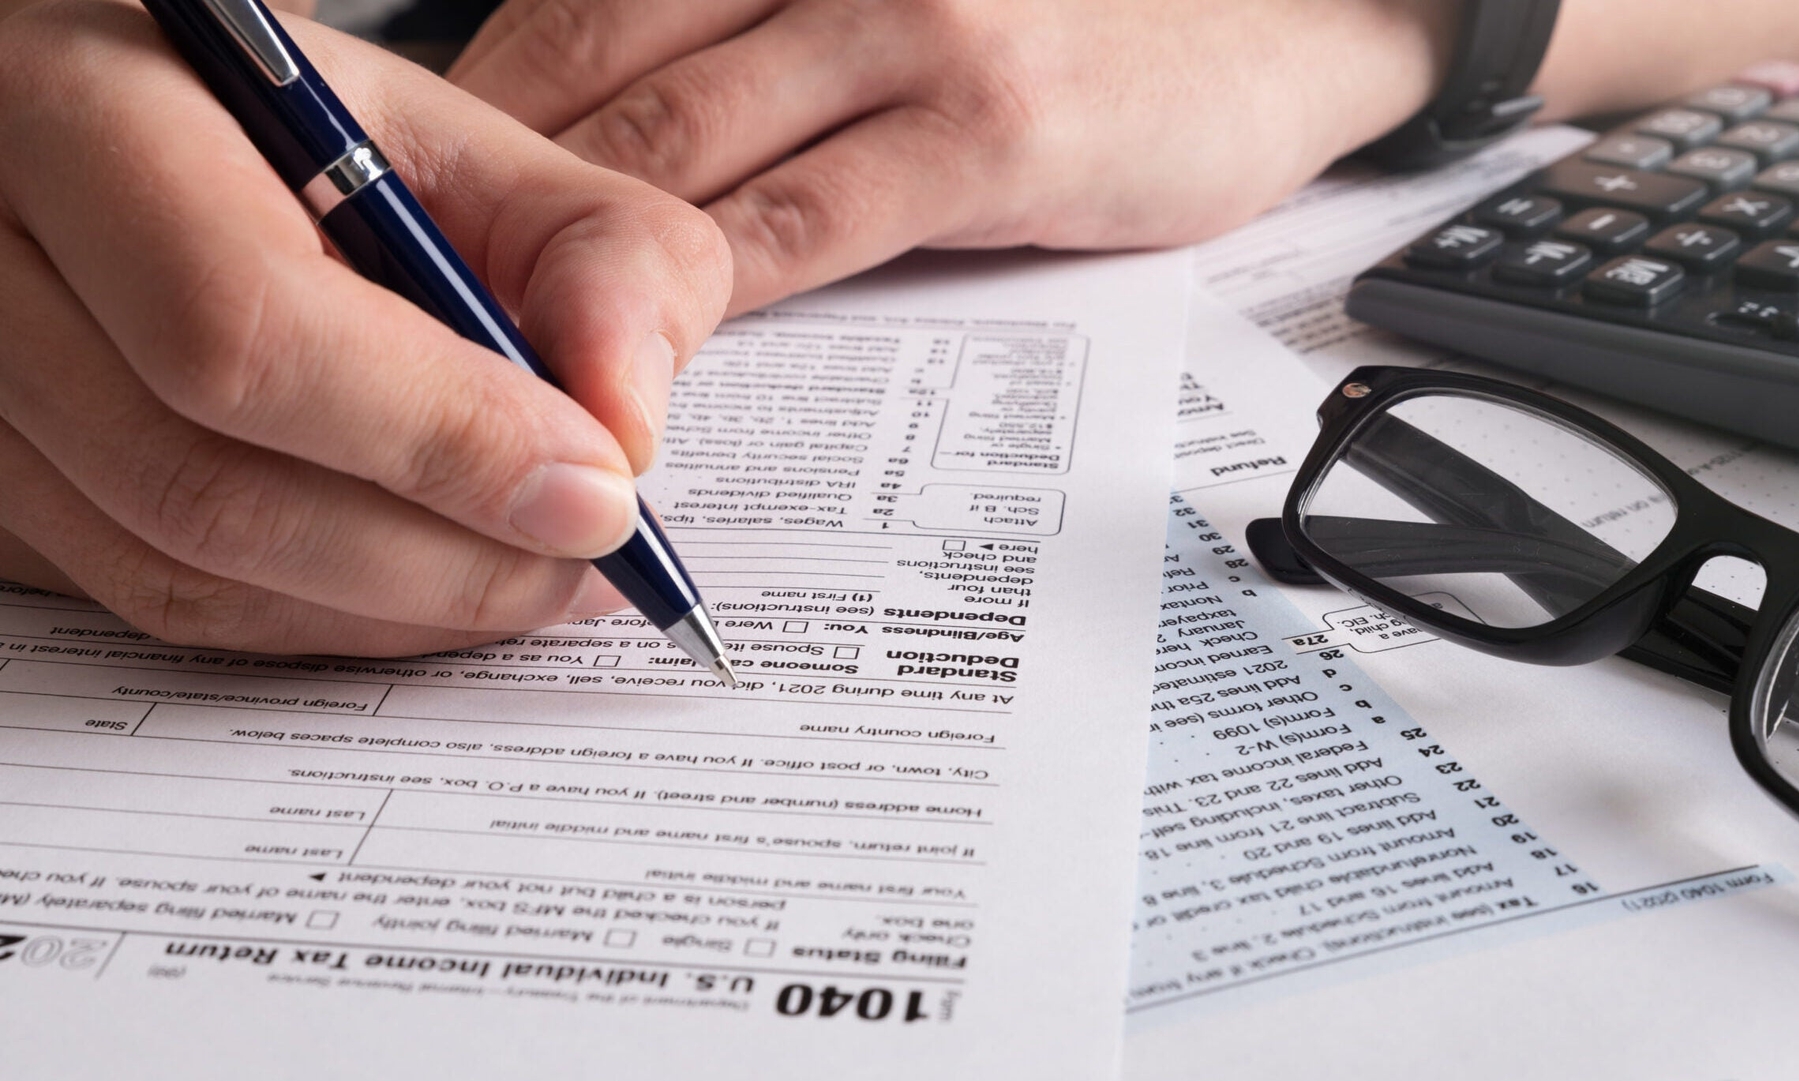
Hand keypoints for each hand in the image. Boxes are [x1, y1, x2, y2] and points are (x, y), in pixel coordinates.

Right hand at [0, 0, 729, 654]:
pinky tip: (432, 584)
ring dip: (399, 608)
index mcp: (90, 123)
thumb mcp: (460, 143)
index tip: (602, 492)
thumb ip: (593, 251)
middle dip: (444, 554)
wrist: (130, 151)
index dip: (443, 435)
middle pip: (206, 483)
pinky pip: (161, 604)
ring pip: (182, 572)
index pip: (246, 328)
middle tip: (591, 560)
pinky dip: (326, 622)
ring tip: (540, 576)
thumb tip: (629, 423)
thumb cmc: (296, 142)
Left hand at [448, 0, 1455, 313]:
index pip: (588, 2)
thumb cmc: (1074, 29)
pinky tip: (658, 350)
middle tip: (420, 286)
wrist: (1278, 27)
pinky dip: (709, 294)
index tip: (415, 196)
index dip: (482, 103)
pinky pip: (803, 221)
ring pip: (682, 142)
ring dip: (575, 251)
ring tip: (503, 339)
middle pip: (602, 61)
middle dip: (490, 183)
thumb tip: (623, 162)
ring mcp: (910, 30)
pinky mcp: (987, 130)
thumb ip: (766, 62)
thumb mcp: (896, 17)